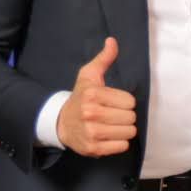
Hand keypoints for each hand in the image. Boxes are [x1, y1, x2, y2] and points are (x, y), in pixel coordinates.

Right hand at [57, 37, 137, 156]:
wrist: (60, 122)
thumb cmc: (80, 97)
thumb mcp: (89, 76)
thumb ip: (104, 59)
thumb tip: (112, 41)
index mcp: (92, 94)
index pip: (130, 101)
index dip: (124, 102)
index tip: (113, 102)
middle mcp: (90, 113)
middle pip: (131, 117)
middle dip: (125, 116)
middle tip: (112, 114)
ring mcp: (91, 132)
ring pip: (129, 132)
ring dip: (123, 130)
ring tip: (111, 125)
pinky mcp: (93, 148)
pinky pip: (122, 146)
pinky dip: (118, 143)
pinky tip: (108, 136)